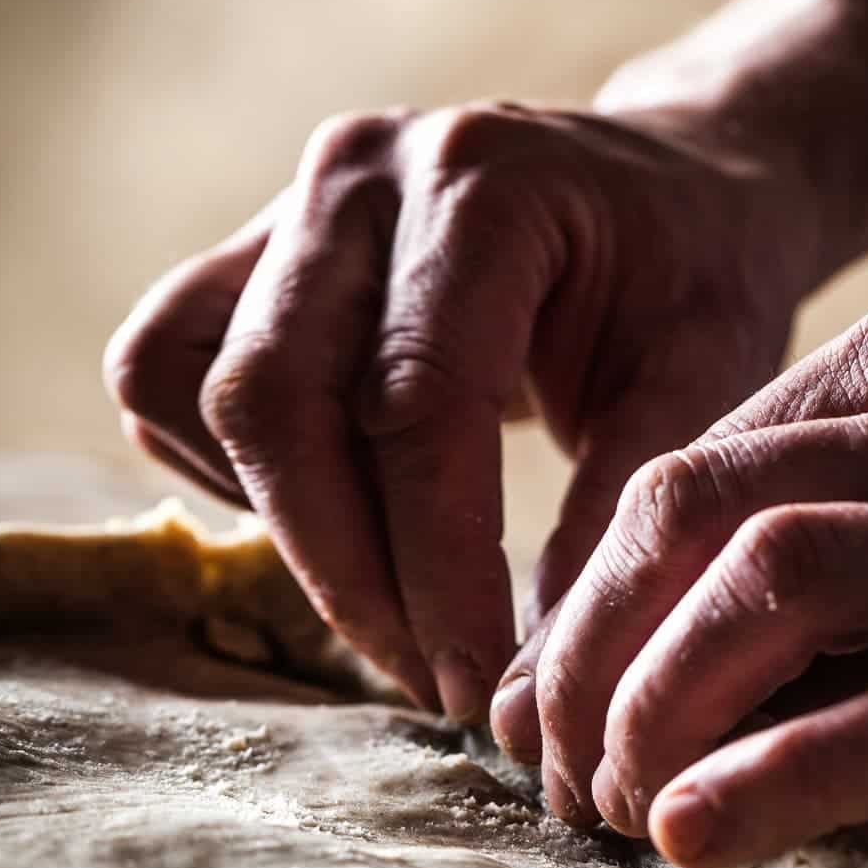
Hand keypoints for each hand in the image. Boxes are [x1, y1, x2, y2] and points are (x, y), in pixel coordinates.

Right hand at [104, 100, 815, 719]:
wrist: (670, 187)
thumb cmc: (694, 282)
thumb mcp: (702, 384)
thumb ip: (613, 520)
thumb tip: (516, 689)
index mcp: (481, 188)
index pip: (413, 406)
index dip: (431, 569)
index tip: (471, 683)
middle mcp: (357, 178)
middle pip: (268, 400)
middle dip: (339, 571)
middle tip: (425, 675)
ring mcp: (284, 207)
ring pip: (183, 385)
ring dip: (275, 523)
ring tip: (392, 598)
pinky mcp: (243, 255)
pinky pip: (165, 378)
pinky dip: (236, 472)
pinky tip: (346, 509)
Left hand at [516, 279, 867, 860]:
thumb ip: (807, 572)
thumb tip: (595, 677)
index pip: (695, 465)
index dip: (589, 600)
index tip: (542, 710)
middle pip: (705, 510)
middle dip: (595, 655)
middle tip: (561, 775)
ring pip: (783, 583)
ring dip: (661, 708)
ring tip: (616, 809)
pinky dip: (785, 776)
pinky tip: (699, 834)